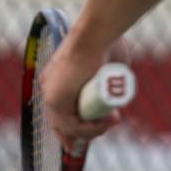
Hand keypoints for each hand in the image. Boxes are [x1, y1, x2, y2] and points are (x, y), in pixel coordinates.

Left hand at [40, 33, 122, 152]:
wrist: (96, 35)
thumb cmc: (107, 43)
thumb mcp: (111, 67)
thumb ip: (113, 82)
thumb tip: (120, 96)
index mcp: (59, 79)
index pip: (62, 110)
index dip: (74, 125)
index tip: (90, 132)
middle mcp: (50, 89)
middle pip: (60, 123)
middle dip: (80, 135)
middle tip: (102, 132)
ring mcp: (51, 96)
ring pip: (68, 127)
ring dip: (93, 130)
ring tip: (112, 120)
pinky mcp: (56, 101)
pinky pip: (72, 126)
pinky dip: (90, 129)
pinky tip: (105, 122)